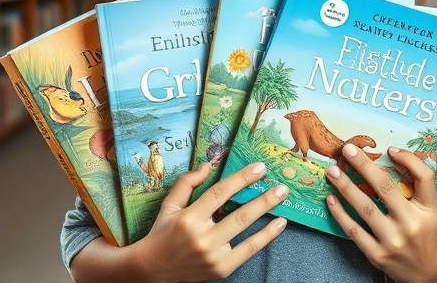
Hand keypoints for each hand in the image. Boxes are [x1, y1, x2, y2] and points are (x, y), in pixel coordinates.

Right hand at [130, 162, 288, 282]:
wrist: (154, 269)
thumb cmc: (163, 233)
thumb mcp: (169, 205)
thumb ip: (187, 183)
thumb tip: (208, 166)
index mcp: (188, 219)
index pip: (219, 193)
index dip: (241, 179)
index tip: (259, 168)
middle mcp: (202, 238)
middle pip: (239, 215)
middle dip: (263, 199)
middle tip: (281, 186)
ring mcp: (213, 256)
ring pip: (246, 232)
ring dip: (268, 214)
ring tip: (282, 199)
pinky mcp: (221, 269)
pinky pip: (248, 251)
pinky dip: (265, 237)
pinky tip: (278, 225)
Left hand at [325, 144, 436, 282]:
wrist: (427, 273)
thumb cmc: (427, 233)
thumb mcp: (431, 208)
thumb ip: (418, 184)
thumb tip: (393, 155)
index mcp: (428, 209)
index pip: (424, 177)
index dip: (408, 159)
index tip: (389, 149)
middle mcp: (411, 224)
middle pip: (385, 188)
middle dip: (363, 166)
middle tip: (347, 150)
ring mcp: (393, 241)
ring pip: (365, 208)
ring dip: (345, 187)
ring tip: (332, 172)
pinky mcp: (377, 255)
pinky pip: (354, 231)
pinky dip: (340, 214)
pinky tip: (331, 200)